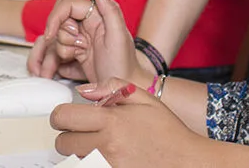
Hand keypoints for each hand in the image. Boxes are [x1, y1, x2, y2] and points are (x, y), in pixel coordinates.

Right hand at [28, 0, 143, 84]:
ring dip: (57, 50)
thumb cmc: (123, 67)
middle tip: (75, 48)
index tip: (52, 34)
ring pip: (55, 36)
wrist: (122, 93)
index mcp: (97, 16)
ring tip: (71, 60)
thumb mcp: (118, 38)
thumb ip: (110, 10)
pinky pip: (56, 50)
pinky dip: (55, 60)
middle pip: (58, 19)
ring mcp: (80, 38)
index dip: (56, 17)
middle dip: (59, 35)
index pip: (68, 4)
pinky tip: (64, 66)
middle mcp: (87, 24)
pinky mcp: (75, 53)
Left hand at [51, 78, 208, 166]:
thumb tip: (84, 90)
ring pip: (75, 159)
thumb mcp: (144, 99)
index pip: (63, 117)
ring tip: (100, 146)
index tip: (67, 117)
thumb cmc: (168, 132)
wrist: (187, 161)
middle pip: (63, 143)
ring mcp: (108, 165)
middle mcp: (107, 145)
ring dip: (81, 152)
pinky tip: (106, 157)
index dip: (61, 116)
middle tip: (84, 133)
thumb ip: (112, 87)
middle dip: (69, 136)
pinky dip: (92, 163)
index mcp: (111, 121)